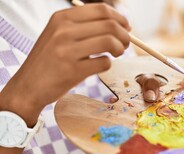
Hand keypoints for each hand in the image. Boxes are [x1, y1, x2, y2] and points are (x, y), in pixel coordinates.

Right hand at [0, 3, 130, 125]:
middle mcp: (63, 31)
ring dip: (121, 49)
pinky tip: (100, 65)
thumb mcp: (59, 35)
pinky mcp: (72, 71)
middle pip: (109, 26)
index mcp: (62, 18)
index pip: (101, 10)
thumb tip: (121, 25)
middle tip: (126, 44)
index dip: (119, 18)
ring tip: (117, 54)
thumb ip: (84, 27)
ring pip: (110, 42)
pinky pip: (104, 63)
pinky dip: (108, 64)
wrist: (28, 86)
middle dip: (125, 35)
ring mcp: (67, 51)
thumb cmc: (50, 60)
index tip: (126, 28)